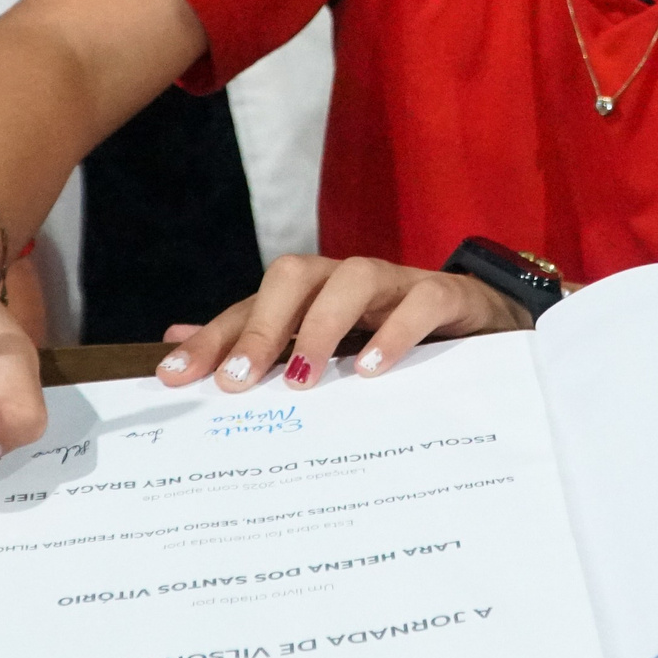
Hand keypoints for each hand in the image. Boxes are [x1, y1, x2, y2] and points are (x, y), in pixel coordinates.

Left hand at [155, 254, 529, 391]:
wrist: (487, 325)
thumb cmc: (394, 339)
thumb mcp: (326, 348)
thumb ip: (256, 343)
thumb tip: (171, 340)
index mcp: (313, 295)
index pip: (251, 307)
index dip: (212, 339)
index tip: (175, 378)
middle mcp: (347, 281)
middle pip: (294, 275)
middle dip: (261, 326)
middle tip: (239, 383)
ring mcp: (398, 283)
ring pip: (354, 277)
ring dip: (323, 325)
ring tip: (305, 379)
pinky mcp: (448, 295)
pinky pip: (422, 300)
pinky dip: (396, 331)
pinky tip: (372, 371)